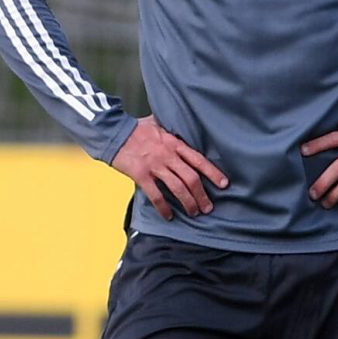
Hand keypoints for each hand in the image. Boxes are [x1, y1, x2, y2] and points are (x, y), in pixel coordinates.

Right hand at [107, 117, 228, 219]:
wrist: (113, 132)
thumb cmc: (135, 128)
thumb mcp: (157, 123)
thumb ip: (170, 129)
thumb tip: (179, 123)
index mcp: (174, 143)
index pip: (199, 160)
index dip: (213, 173)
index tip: (224, 184)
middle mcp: (168, 155)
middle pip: (191, 178)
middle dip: (202, 195)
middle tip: (208, 207)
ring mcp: (155, 166)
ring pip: (177, 188)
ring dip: (188, 202)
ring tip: (193, 212)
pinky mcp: (141, 175)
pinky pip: (156, 195)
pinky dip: (163, 208)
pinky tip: (168, 216)